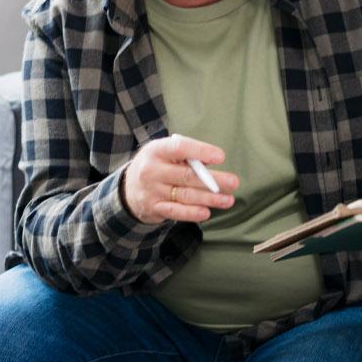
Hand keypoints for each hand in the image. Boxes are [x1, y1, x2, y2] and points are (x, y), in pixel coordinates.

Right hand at [120, 135, 240, 224]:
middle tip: (233, 182)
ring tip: (228, 200)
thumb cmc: (156, 165)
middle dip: (213, 180)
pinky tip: (206, 212)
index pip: (179, 148)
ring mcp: (152, 191)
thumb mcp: (163, 152)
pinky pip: (175, 212)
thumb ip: (185, 155)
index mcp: (156, 150)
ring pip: (185, 195)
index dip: (200, 151)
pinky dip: (192, 213)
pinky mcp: (153, 208)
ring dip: (209, 199)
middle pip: (187, 176)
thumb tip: (209, 163)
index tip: (221, 157)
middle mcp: (152, 171)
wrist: (127, 188)